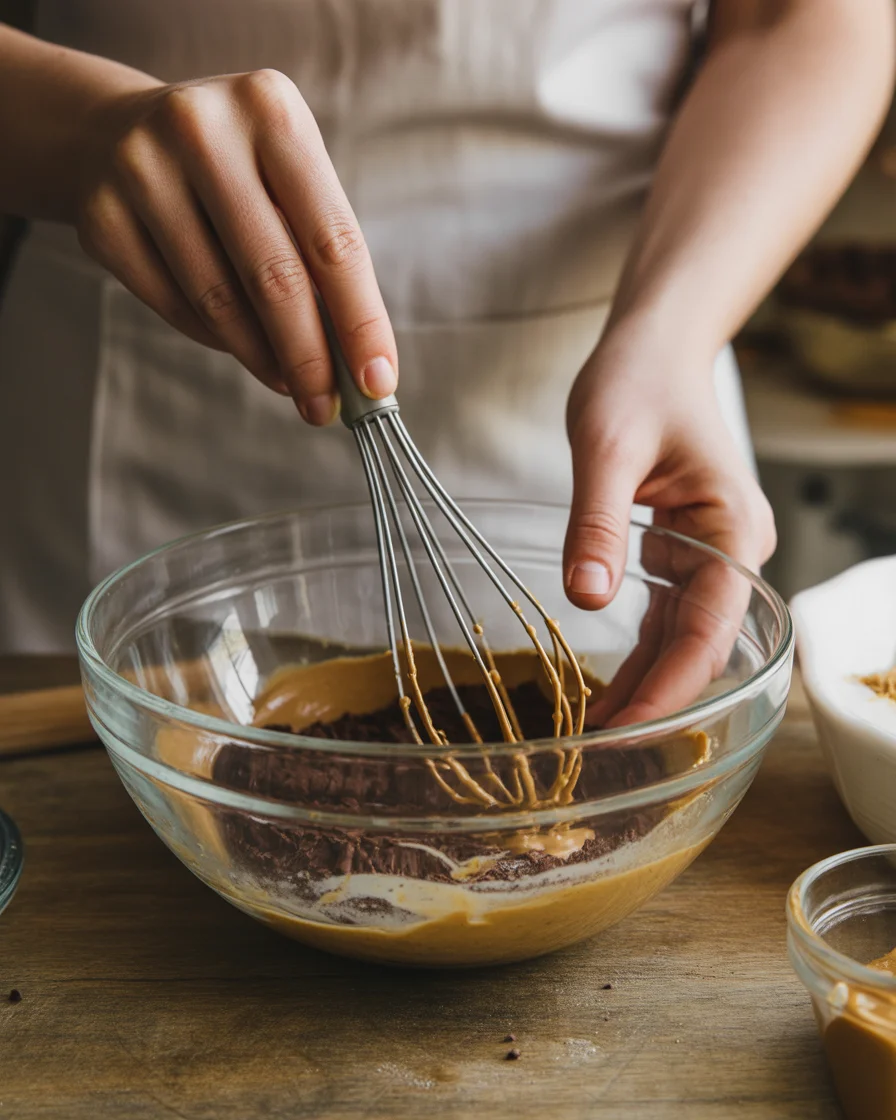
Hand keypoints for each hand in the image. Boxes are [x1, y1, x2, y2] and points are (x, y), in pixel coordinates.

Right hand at [75, 70, 397, 423]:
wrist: (115, 132)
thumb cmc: (234, 169)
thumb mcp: (286, 178)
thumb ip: (319, 255)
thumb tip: (355, 359)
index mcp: (271, 111)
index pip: (332, 240)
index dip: (360, 321)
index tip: (378, 381)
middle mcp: (203, 130)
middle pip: (275, 277)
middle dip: (310, 356)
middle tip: (326, 406)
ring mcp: (141, 169)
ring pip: (219, 300)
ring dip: (264, 357)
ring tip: (290, 382)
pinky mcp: (100, 215)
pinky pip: (173, 305)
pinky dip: (216, 338)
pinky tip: (240, 346)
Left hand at [563, 328, 775, 728]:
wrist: (654, 348)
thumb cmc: (639, 380)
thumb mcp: (607, 444)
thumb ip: (599, 523)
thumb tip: (588, 600)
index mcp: (733, 528)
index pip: (712, 627)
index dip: (673, 687)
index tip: (630, 730)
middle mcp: (732, 552)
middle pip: (703, 647)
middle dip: (660, 703)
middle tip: (604, 755)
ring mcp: (709, 558)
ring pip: (684, 642)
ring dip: (646, 689)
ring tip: (597, 737)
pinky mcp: (681, 557)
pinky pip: (665, 621)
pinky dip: (638, 660)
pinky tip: (608, 694)